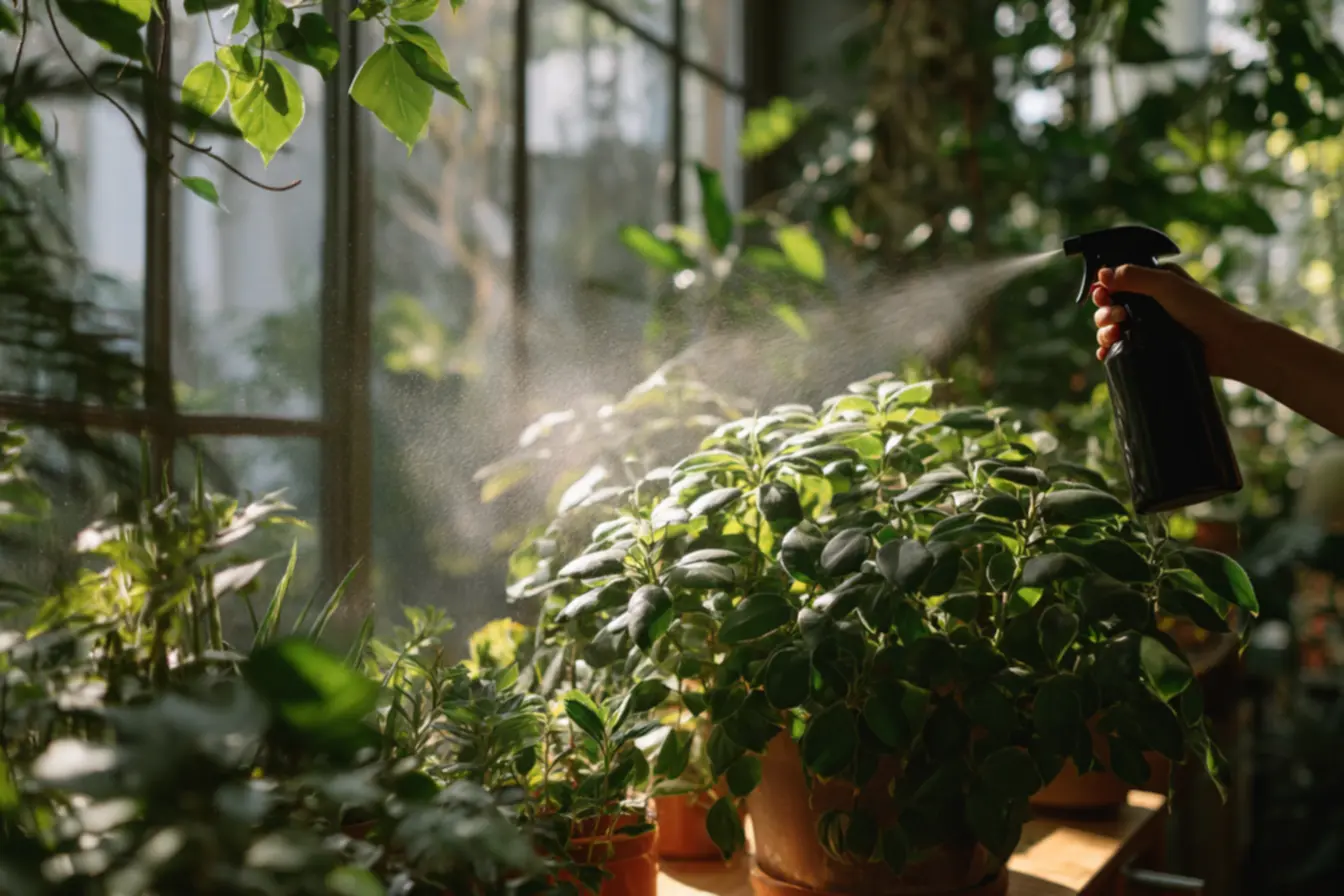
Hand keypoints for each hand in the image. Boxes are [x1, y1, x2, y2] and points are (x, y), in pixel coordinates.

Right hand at [1090, 262, 1251, 378]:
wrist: (1226, 345)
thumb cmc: (1203, 310)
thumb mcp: (1167, 285)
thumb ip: (1135, 276)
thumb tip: (1101, 274)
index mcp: (1152, 281)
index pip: (1116, 281)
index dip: (1104, 288)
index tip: (1101, 294)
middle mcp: (1147, 303)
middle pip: (1109, 306)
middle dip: (1104, 312)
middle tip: (1116, 317)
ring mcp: (1146, 327)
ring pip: (1110, 328)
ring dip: (1104, 331)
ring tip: (1114, 335)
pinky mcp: (1147, 348)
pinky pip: (1118, 349)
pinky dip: (1107, 350)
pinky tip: (1105, 353)